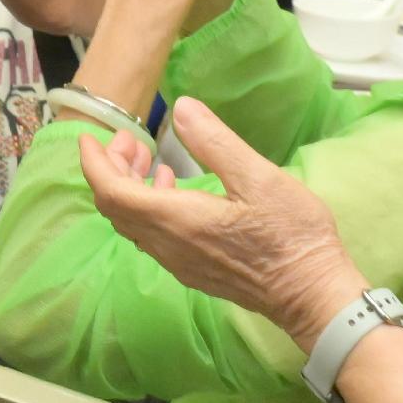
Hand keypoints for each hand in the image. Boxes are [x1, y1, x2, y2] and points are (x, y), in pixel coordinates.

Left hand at [73, 100, 364, 350]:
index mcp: (176, 220)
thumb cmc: (291, 234)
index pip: (111, 192)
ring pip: (132, 222)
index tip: (91, 137)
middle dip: (110, 169)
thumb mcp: (258, 178)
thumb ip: (215, 142)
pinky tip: (171, 186)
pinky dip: (147, 205)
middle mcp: (167, 245)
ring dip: (128, 187)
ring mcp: (178, 262)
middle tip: (129, 138)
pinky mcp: (193, 269)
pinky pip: (151, 235)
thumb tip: (182, 108)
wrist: (311, 294)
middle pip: (115, 208)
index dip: (94, 163)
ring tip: (146, 156)